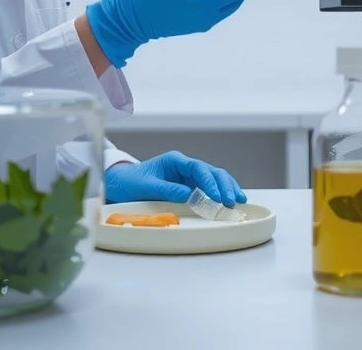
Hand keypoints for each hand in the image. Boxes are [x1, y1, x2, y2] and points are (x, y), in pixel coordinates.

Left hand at [104, 151, 246, 206]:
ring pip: (214, 178)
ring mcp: (188, 176)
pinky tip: (231, 201)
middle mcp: (185, 166)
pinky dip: (221, 193)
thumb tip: (188, 195)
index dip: (210, 182)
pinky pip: (209, 188)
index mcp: (175, 161)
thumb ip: (166, 189)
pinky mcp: (189, 187)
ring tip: (239, 200)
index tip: (218, 196)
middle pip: (211, 172)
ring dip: (227, 188)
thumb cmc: (132, 182)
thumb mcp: (146, 186)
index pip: (198, 168)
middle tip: (232, 200)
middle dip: (224, 185)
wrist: (122, 183)